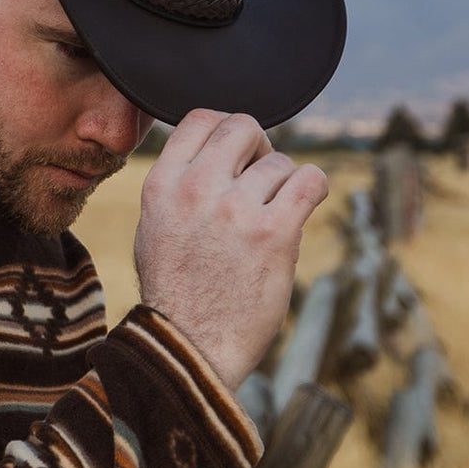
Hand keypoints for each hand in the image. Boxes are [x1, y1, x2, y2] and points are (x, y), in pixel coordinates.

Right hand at [134, 111, 328, 389]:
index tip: (236, 154)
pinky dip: (314, 188)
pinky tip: (305, 204)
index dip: (225, 130)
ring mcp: (235, 210)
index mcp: (162, 185)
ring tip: (273, 220)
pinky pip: (310, 181)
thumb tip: (214, 154)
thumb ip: (178, 188)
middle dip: (260, 148)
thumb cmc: (176, 296)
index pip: (199, 118)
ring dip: (284, 187)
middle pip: (243, 128)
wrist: (190, 349)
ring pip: (280, 163)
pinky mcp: (274, 233)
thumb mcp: (154, 229)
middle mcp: (196, 189)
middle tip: (263, 179)